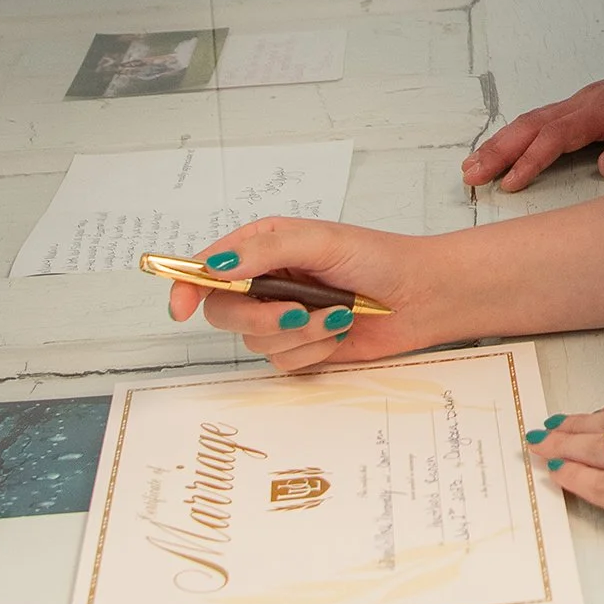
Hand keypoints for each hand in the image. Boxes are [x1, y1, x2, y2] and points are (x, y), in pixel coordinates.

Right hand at [164, 218, 454, 373]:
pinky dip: (313, 350)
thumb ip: (266, 250)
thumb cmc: (379, 258)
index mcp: (264, 247)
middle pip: (223, 312)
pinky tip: (340, 332)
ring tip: (338, 314)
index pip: (208, 268)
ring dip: (299, 334)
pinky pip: (283, 362)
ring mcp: (283, 317)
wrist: (423, 296)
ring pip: (255, 341)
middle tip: (296, 311)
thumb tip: (216, 268)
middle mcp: (268, 282)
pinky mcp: (302, 348)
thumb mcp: (321, 241)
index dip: (186, 287)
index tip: (180, 308)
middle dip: (259, 317)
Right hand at [462, 71, 603, 193]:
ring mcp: (582, 101)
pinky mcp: (583, 106)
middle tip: (471, 175)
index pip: (559, 135)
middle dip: (499, 151)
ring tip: (473, 166)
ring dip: (501, 143)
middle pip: (533, 125)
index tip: (511, 182)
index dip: (532, 159)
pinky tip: (503, 148)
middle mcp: (586, 102)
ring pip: (532, 121)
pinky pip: (542, 120)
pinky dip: (516, 135)